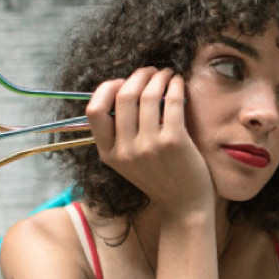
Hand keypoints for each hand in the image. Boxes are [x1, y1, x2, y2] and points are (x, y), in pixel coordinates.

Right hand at [86, 67, 214, 216]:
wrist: (185, 206)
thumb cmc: (160, 179)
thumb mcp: (129, 162)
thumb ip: (121, 135)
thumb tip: (122, 90)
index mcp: (109, 154)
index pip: (93, 110)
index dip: (107, 89)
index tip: (123, 83)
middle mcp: (125, 151)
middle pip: (123, 96)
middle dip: (138, 76)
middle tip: (151, 71)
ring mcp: (148, 146)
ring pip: (147, 94)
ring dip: (158, 76)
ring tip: (167, 74)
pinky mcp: (173, 142)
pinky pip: (171, 101)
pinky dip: (174, 85)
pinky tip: (178, 83)